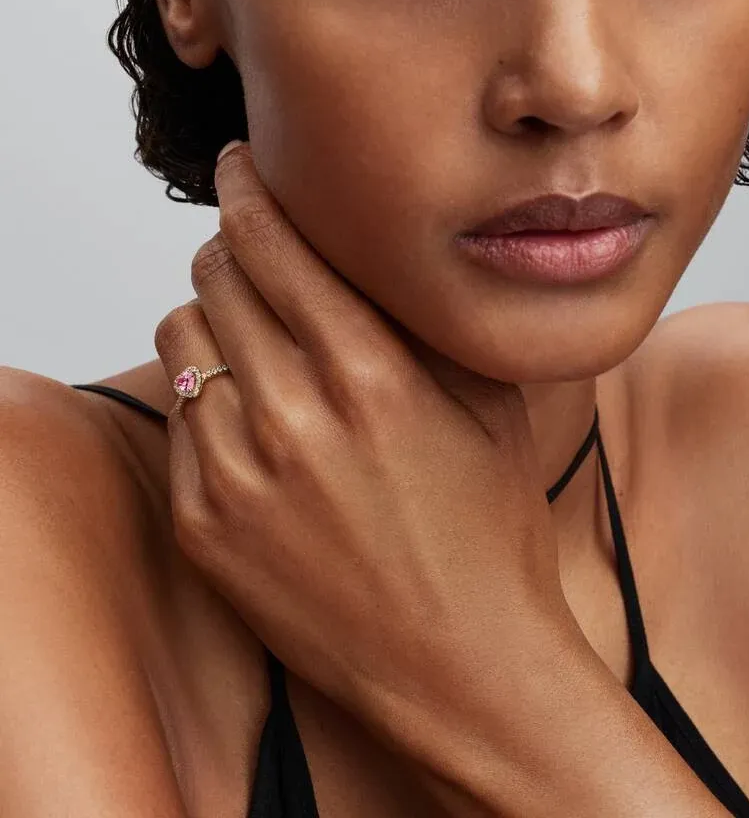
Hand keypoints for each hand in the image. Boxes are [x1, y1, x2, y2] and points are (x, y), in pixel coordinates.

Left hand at [154, 142, 571, 726]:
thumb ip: (418, 318)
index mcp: (369, 374)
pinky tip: (256, 421)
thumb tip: (365, 246)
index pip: (272, 240)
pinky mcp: (204, 526)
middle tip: (258, 255)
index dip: (247, 186)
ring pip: (181, 336)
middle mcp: (292, 417)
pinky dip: (207, 397)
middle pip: (216, 273)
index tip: (240, 165)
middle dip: (234, 248)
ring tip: (258, 344)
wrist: (463, 665)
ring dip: (214, 320)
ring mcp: (237, 475)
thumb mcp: (485, 402)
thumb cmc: (488, 531)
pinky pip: (177, 416)